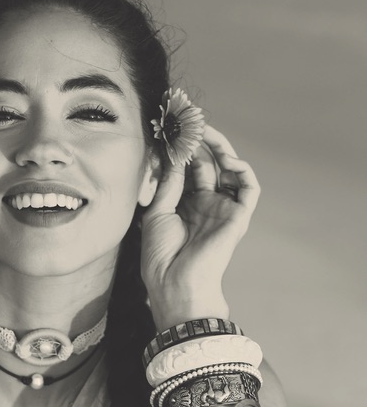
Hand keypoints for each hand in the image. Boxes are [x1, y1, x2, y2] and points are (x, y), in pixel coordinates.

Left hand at [140, 124, 260, 328]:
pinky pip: (248, 188)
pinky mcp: (238, 217)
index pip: (188, 169)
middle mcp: (205, 204)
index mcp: (184, 205)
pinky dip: (242, 170)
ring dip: (221, 149)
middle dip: (200, 143)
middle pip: (208, 164)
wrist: (175, 284)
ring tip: (206, 133)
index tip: (173, 128)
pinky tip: (227, 159)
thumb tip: (176, 155)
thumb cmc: (161, 256)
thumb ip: (170, 183)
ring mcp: (222, 210)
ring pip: (229, 170)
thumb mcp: (158, 213)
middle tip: (191, 122)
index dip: (183, 149)